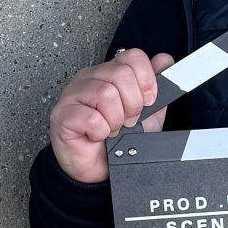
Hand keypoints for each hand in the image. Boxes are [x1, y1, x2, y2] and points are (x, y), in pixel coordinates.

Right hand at [49, 49, 173, 182]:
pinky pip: (92, 118)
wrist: (97, 170)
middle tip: (127, 120)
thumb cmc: (117, 141)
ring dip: (116, 120)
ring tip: (112, 129)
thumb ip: (155, 87)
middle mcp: (90, 79)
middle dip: (133, 104)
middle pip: (121, 74)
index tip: (148, 101)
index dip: (146, 80)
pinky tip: (98, 135)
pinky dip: (101, 131)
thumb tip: (164, 61)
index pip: (132, 57)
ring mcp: (73, 94)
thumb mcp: (146, 113)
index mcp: (109, 73)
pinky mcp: (63, 115)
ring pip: (106, 94)